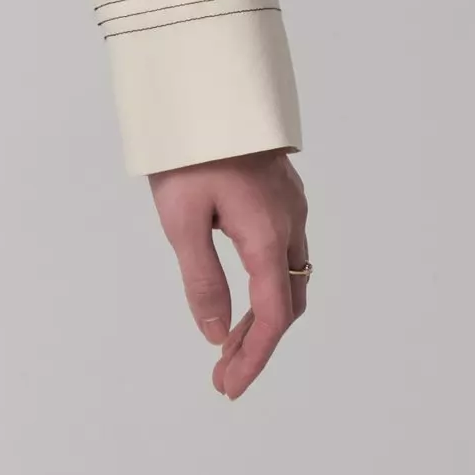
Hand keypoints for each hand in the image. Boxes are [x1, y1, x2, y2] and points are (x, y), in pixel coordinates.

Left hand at [146, 150, 309, 402]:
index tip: (230, 386)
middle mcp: (290, 225)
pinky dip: (268, 287)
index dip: (254, 358)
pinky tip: (244, 296)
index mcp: (268, 236)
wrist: (208, 87)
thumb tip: (217, 333)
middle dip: (258, 345)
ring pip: (290, 279)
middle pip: (287, 303)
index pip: (273, 315)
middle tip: (223, 375)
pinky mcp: (283, 195)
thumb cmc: (190, 151)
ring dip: (264, 317)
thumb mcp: (182, 221)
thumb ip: (202, 281)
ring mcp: (291, 208)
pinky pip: (286, 255)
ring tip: (229, 344)